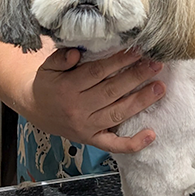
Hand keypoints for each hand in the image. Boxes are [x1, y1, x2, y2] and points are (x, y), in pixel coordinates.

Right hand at [29, 47, 165, 152]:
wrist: (34, 108)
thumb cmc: (47, 83)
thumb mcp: (48, 66)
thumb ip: (61, 57)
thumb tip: (77, 52)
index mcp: (68, 88)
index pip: (97, 72)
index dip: (119, 61)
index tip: (138, 50)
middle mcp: (78, 109)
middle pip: (112, 92)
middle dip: (136, 77)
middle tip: (156, 65)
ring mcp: (86, 127)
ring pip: (117, 114)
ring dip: (141, 101)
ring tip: (160, 88)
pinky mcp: (91, 140)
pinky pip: (114, 145)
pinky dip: (133, 143)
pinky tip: (152, 134)